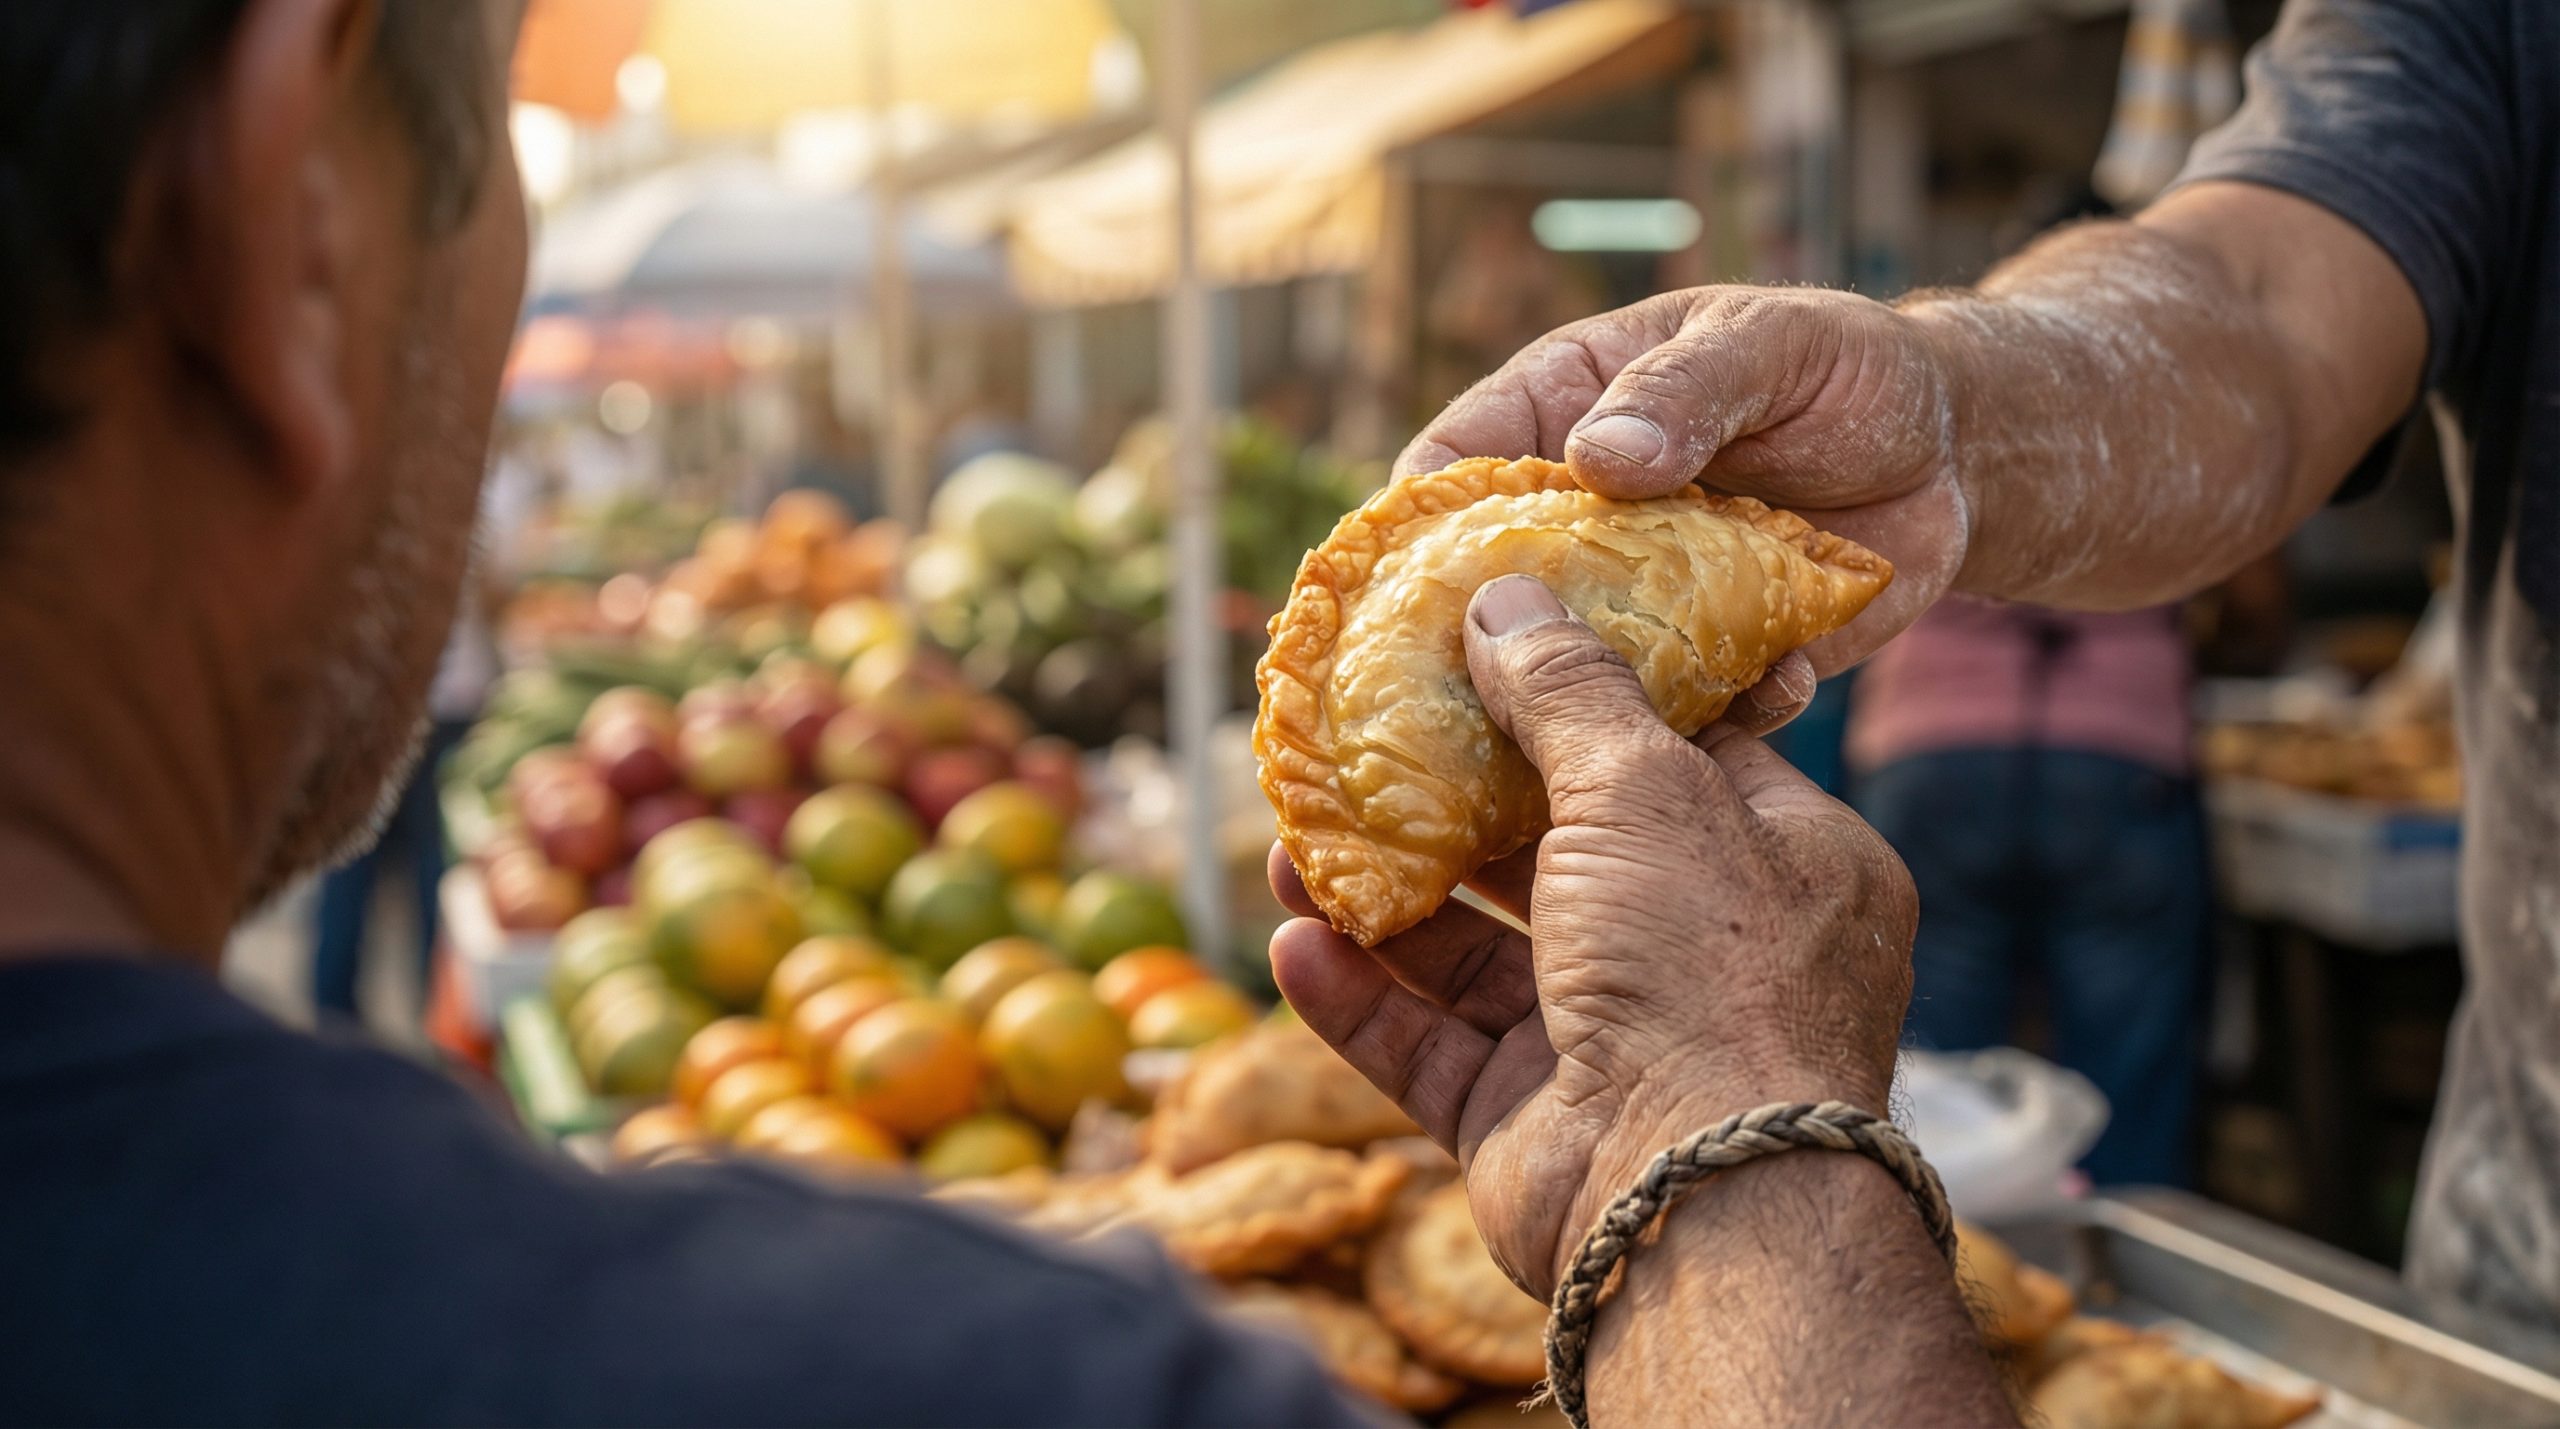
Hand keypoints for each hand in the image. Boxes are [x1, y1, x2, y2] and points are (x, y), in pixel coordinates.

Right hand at [1267, 574, 1917, 1296]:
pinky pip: (1433, 1052)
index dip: (1575, 706)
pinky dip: (1364, 1003)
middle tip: (1354, 753)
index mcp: (1780, 870)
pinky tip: (1295, 948)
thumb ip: (1568, 689)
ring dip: (1382, 904)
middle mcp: (1702, 959)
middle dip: (1445, 811)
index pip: (1673, 765)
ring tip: (1290, 849)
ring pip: (1476, 959)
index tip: (1482, 656)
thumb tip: (1506, 597)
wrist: (1699, 1196)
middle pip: (1554, 860)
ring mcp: (1615, 1050)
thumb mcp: (1647, 787)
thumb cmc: (1706, 967)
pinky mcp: (1534, 1131)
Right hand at [1400, 286, 1968, 724]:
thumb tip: (1600, 459)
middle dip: (1477, 653)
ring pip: (1575, 674)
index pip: (1450, 471)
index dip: (1413, 534)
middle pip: (1490, 595)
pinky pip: (1689, 714)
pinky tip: (1773, 697)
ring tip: (1618, 732)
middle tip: (1475, 703)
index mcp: (1559, 418)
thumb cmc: (1842, 366)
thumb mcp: (1768, 347)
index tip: (1400, 595)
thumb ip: (1687, 393)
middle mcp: (1581, 522)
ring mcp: (1641, 602)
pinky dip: (1716, 727)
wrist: (1955, 451)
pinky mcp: (1714, 666)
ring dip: (1586, 712)